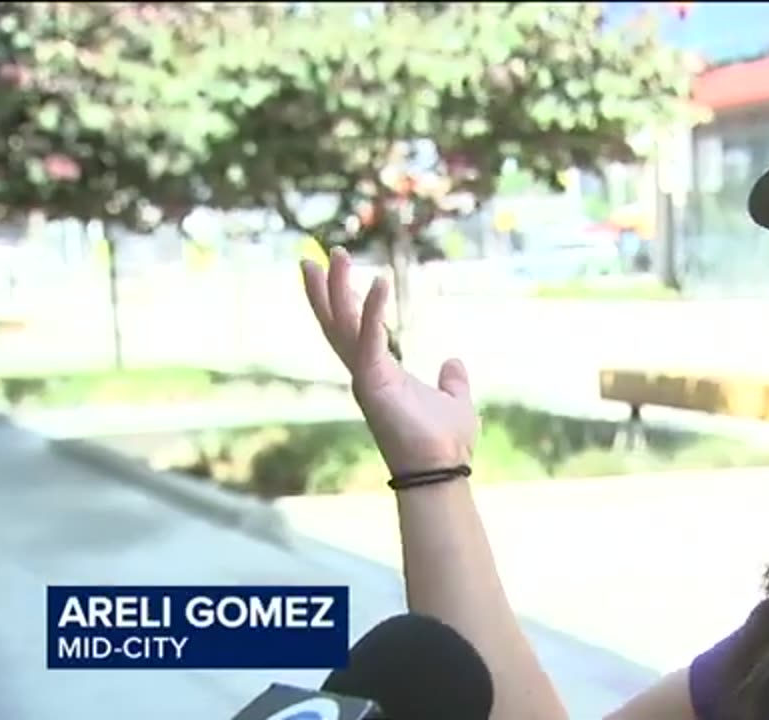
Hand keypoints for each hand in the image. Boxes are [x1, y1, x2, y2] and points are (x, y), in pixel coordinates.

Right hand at [300, 247, 477, 474]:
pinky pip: (371, 337)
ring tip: (335, 254)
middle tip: (313, 257)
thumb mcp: (455, 401)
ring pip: (343, 325)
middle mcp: (365, 373)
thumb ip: (452, 381)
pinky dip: (374, 310)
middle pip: (337, 323)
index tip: (335, 274)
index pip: (356, 331)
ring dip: (336, 289)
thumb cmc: (444, 443)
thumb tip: (453, 363)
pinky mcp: (373, 381)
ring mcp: (365, 377)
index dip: (346, 302)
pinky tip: (379, 281)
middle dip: (325, 290)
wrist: (442, 471)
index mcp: (381, 374)